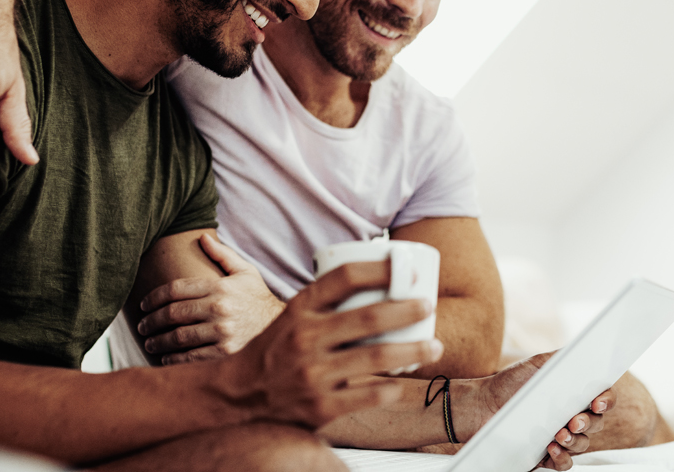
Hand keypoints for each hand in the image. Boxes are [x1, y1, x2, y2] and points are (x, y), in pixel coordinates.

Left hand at [137, 234, 285, 362]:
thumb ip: (222, 255)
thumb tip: (202, 237)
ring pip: (178, 337)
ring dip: (158, 341)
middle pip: (173, 313)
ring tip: (149, 343)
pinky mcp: (225, 352)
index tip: (143, 305)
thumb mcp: (245, 271)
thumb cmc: (257, 298)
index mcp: (220, 286)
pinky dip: (174, 358)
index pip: (175, 289)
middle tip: (142, 326)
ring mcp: (222, 332)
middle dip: (151, 321)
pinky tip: (165, 357)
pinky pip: (191, 357)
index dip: (154, 297)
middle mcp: (219, 308)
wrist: (280, 326)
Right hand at [218, 260, 444, 428]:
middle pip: (368, 317)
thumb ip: (327, 302)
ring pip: (376, 358)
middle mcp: (305, 338)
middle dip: (407, 310)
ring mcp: (312, 373)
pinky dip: (392, 388)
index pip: (343, 278)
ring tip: (434, 347)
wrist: (239, 395)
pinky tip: (403, 382)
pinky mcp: (320, 406)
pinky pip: (368, 395)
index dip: (379, 268)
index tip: (405, 268)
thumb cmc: (275, 351)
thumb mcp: (293, 316)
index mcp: (300, 309)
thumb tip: (378, 280)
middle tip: (428, 306)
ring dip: (412, 351)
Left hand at [457, 353, 610, 470]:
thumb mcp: (535, 365)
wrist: (481, 405)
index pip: (602, 398)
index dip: (607, 401)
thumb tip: (583, 352)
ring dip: (575, 441)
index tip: (598, 402)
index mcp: (574, 395)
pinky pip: (565, 463)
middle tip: (574, 420)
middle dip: (589, 423)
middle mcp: (571, 417)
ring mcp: (561, 438)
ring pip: (582, 444)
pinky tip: (550, 449)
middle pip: (596, 424)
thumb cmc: (509, 384)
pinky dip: (562, 458)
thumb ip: (560, 359)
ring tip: (558, 434)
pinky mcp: (547, 456)